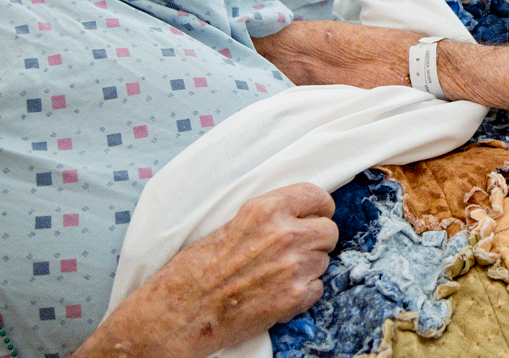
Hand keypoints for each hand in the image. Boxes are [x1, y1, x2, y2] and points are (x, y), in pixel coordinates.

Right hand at [76, 183, 338, 357]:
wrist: (179, 312)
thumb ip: (267, 217)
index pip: (316, 195)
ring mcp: (292, 267)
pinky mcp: (294, 297)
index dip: (319, 207)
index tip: (317, 214)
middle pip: (329, 230)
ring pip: (323, 261)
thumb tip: (297, 215)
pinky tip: (277, 293)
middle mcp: (283, 235)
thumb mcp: (231, 225)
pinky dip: (303, 293)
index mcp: (264, 210)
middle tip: (298, 249)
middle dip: (317, 239)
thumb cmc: (195, 270)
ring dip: (307, 268)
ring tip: (277, 275)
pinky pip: (317, 288)